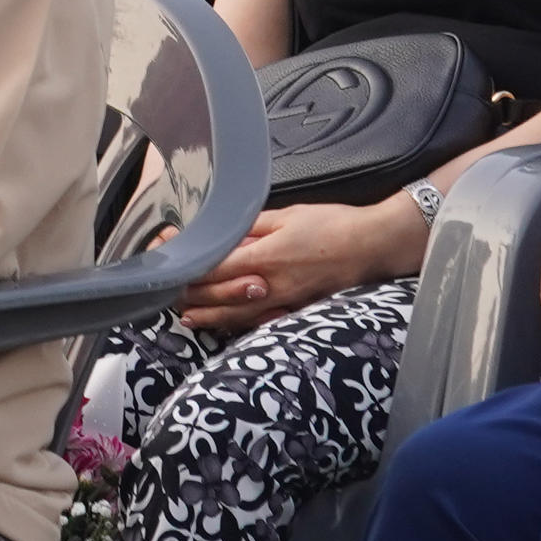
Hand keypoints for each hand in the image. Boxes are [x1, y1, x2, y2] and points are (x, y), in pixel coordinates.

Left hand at [179, 196, 421, 327]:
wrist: (373, 245)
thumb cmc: (331, 225)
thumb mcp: (285, 215)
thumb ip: (248, 227)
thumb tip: (219, 230)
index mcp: (263, 258)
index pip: (210, 268)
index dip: (185, 266)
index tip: (167, 259)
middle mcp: (270, 285)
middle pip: (218, 296)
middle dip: (190, 294)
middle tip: (167, 291)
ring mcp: (285, 301)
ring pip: (238, 315)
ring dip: (210, 317)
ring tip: (188, 318)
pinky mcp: (298, 308)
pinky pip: (263, 321)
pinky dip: (241, 324)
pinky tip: (228, 325)